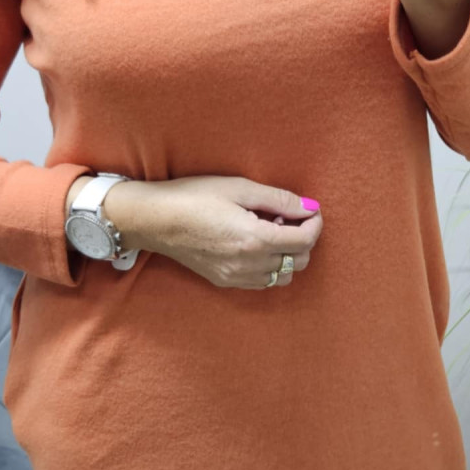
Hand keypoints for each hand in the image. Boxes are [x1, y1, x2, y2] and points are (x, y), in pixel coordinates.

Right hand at [104, 175, 322, 290]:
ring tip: (269, 230)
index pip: (305, 241)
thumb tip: (309, 207)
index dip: (315, 224)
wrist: (155, 220)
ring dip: (287, 255)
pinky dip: (269, 266)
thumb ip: (279, 199)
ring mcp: (236, 277)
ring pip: (283, 276)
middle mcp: (249, 264)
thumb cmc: (194, 197)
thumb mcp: (239, 188)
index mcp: (255, 239)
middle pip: (298, 261)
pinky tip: (255, 244)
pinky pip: (262, 282)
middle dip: (303, 239)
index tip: (310, 210)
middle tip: (286, 216)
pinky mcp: (224, 281)